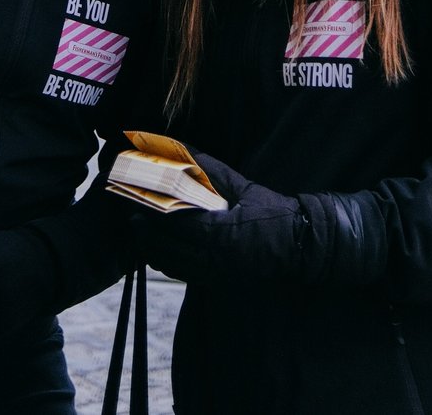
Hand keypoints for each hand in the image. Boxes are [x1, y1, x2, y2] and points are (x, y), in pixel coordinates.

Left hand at [132, 149, 316, 284]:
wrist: (300, 246)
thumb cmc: (274, 213)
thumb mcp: (243, 187)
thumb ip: (212, 170)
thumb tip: (184, 150)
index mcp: (220, 233)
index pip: (175, 222)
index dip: (151, 211)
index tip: (134, 200)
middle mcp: (214, 259)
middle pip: (167, 246)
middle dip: (145, 230)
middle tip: (130, 215)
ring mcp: (216, 274)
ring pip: (171, 264)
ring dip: (152, 248)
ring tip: (139, 231)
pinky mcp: (218, 282)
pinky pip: (182, 274)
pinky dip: (166, 262)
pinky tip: (158, 249)